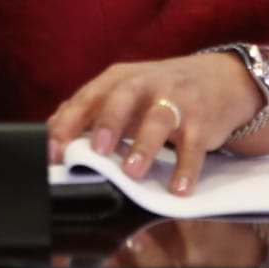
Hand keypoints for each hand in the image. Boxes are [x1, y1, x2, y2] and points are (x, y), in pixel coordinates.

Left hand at [47, 51, 268, 195]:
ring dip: (144, 146)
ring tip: (132, 173)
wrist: (218, 79)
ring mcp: (175, 99)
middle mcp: (144, 84)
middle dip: (108, 123)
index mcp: (117, 79)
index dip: (68, 124)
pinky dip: (186, 167)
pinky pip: (193, 144)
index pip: (87, 98)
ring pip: (158, 119)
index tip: (54, 152)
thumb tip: (50, 137)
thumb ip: (89, 113)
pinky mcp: (201, 119)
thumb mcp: (122, 95)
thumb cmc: (157, 93)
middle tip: (96, 150)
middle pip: (122, 98)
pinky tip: (179, 188)